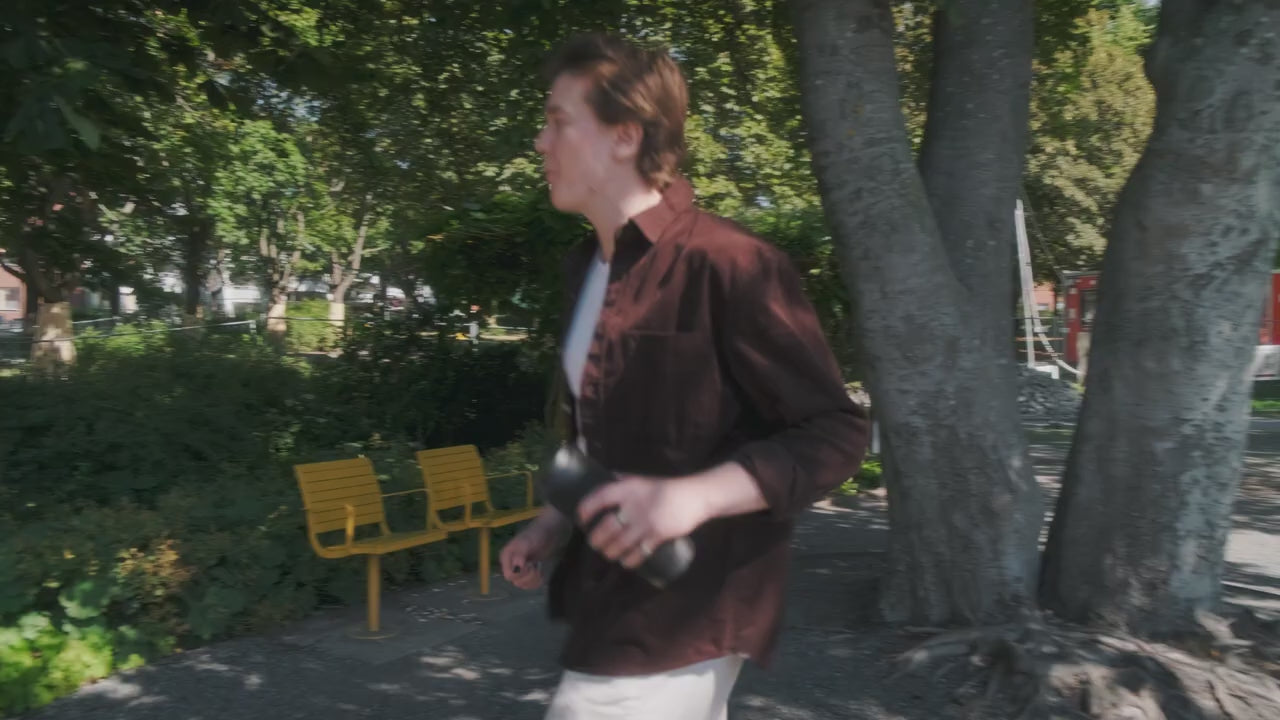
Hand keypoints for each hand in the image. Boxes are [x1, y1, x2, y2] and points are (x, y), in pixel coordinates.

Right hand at [500, 511, 567, 590]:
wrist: (550, 531)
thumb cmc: (537, 534)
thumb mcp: (527, 542)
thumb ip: (521, 554)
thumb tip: (516, 568)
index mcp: (506, 557)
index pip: (509, 576)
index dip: (521, 573)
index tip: (530, 564)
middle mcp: (510, 565)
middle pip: (516, 582)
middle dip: (529, 577)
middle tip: (536, 565)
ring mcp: (520, 570)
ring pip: (523, 585)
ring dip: (534, 579)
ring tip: (539, 568)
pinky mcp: (529, 573)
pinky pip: (531, 585)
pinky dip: (537, 581)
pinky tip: (541, 572)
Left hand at [577, 475, 708, 570]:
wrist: (694, 497)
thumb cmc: (666, 488)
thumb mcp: (643, 480)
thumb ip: (624, 481)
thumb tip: (607, 478)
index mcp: (628, 488)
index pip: (600, 497)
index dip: (586, 509)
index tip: (580, 518)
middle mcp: (635, 505)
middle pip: (607, 527)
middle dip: (596, 539)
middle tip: (594, 543)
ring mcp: (647, 522)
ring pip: (620, 543)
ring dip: (610, 552)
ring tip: (607, 554)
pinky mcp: (658, 536)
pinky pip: (638, 553)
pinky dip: (629, 560)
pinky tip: (625, 562)